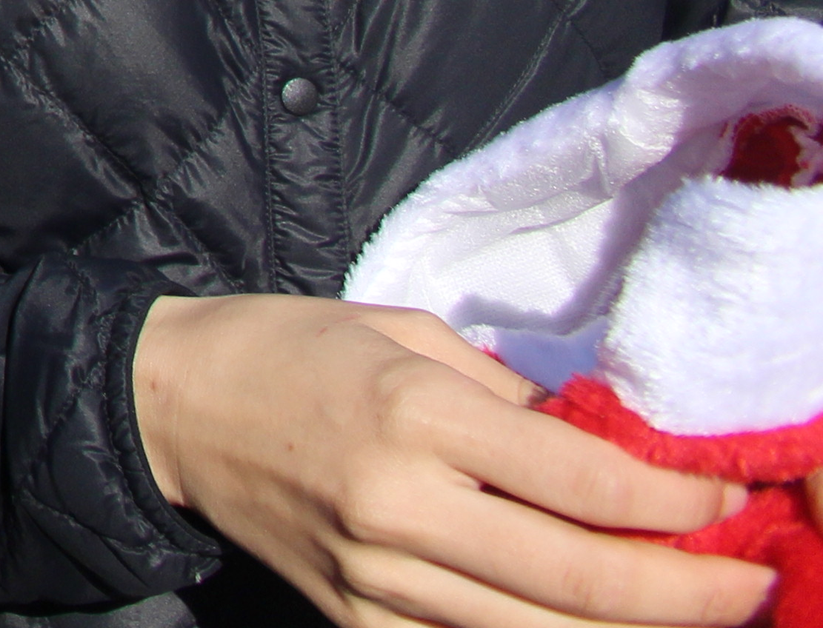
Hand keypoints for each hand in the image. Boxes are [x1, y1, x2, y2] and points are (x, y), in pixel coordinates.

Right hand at [134, 294, 773, 627]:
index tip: (733, 499)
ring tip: (701, 614)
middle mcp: (400, 508)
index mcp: (414, 416)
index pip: (586, 485)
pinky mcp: (358, 623)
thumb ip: (514, 398)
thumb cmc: (294, 349)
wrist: (172, 406)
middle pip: (584, 584)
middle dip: (693, 593)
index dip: (680, 504)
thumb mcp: (410, 334)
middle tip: (759, 586)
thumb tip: (616, 450)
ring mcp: (377, 580)